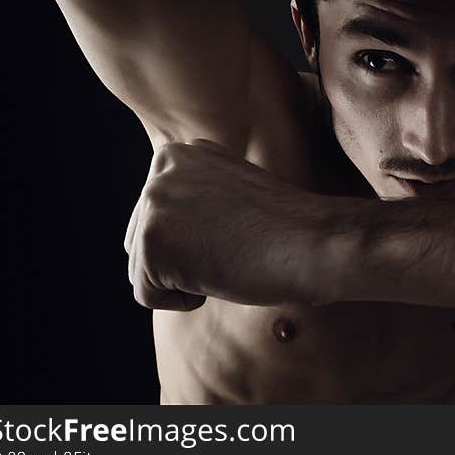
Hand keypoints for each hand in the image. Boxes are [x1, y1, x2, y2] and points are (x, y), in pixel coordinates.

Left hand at [123, 138, 335, 309]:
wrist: (311, 242)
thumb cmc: (284, 229)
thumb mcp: (230, 196)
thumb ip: (194, 199)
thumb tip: (172, 227)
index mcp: (182, 154)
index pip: (158, 216)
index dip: (196, 239)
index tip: (235, 232)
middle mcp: (161, 170)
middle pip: (143, 241)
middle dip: (183, 259)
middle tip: (233, 247)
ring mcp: (153, 202)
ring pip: (142, 269)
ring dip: (184, 278)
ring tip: (227, 256)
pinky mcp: (151, 241)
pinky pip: (147, 294)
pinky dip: (182, 301)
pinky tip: (219, 274)